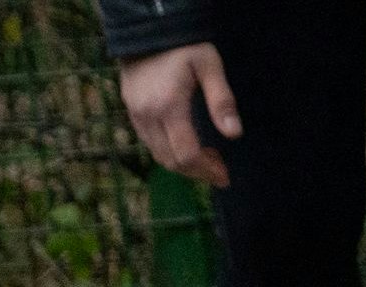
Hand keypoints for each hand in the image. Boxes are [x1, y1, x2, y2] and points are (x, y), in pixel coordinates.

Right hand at [119, 45, 236, 187]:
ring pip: (159, 155)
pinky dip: (169, 153)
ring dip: (183, 165)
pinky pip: (150, 144)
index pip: (186, 154)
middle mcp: (148, 116)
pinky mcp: (131, 112)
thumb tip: (234, 133)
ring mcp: (136, 115)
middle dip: (197, 172)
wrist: (147, 31)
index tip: (224, 176)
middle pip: (172, 161)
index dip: (207, 170)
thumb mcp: (209, 66)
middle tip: (219, 172)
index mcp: (168, 107)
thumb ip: (222, 100)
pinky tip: (186, 148)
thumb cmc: (182, 46)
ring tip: (206, 161)